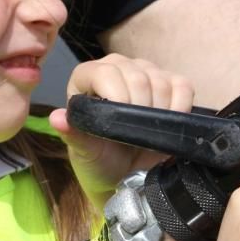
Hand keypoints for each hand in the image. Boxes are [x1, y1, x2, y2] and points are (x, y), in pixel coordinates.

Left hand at [49, 54, 194, 204]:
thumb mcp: (85, 152)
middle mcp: (116, 66)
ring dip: (159, 114)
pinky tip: (167, 124)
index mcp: (87, 76)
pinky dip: (180, 108)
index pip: (105, 73)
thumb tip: (56, 118)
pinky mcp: (171, 81)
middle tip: (134, 137)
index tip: (120, 126)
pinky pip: (182, 86)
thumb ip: (73, 134)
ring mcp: (145, 70)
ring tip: (147, 134)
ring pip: (161, 81)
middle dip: (140, 112)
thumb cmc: (100, 160)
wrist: (126, 175)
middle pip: (138, 76)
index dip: (118, 98)